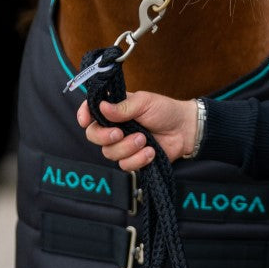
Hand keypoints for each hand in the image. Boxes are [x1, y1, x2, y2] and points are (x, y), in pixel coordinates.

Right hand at [76, 90, 197, 170]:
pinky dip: (138, 159)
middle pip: (94, 135)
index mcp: (114, 109)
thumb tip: (102, 107)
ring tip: (144, 140)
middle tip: (120, 133)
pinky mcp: (133, 159)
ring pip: (109, 153)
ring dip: (127, 147)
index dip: (84, 115)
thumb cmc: (165, 111)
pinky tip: (151, 152)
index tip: (85, 120)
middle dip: (104, 136)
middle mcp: (114, 127)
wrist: (185, 130)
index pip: (91, 111)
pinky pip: (125, 165)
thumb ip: (123, 107)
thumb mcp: (144, 102)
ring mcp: (122, 145)